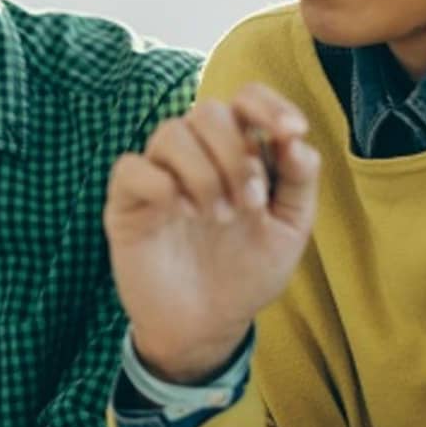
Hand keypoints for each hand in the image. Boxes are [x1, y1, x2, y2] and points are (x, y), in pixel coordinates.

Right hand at [103, 83, 320, 383]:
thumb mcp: (288, 231)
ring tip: (216, 218)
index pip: (246, 100)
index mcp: (237, 153)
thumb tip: (298, 142)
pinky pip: (131, 168)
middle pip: (208, 112)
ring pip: (171, 133)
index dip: (268, 104)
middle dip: (235, 154)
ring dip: (202, 173)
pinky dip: (159, 184)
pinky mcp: (126, 201)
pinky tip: (177, 213)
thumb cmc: (247, 274)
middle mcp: (196, 155)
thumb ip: (298, 183)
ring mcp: (159, 175)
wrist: (206, 327)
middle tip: (248, 206)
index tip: (291, 131)